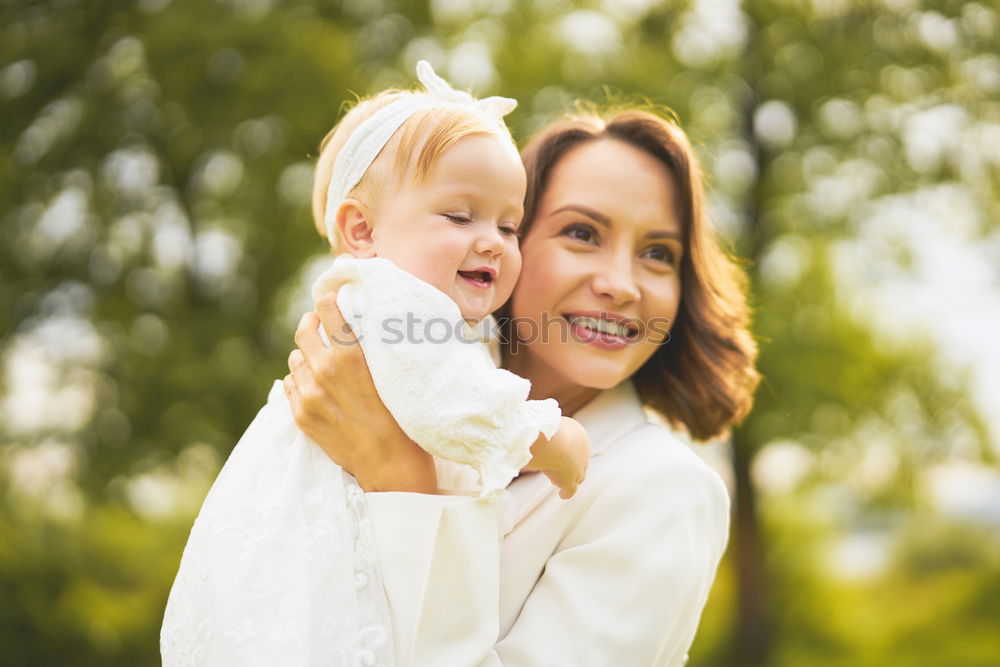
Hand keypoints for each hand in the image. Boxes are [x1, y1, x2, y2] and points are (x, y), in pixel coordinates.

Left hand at [283, 292, 437, 493]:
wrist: (389, 464)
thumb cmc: (402, 418)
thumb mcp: (391, 373)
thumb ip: (370, 347)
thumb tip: (355, 322)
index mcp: (351, 355)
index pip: (327, 308)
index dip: (329, 301)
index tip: (332, 302)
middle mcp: (325, 370)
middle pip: (303, 330)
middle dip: (312, 323)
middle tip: (320, 325)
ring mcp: (309, 394)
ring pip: (295, 358)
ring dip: (306, 356)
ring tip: (322, 363)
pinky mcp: (301, 415)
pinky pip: (290, 384)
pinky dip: (300, 380)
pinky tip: (316, 387)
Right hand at [523, 417, 588, 498]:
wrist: (553, 444)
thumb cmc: (545, 430)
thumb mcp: (545, 424)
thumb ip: (541, 428)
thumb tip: (527, 427)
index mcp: (578, 433)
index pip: (575, 444)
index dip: (567, 450)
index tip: (557, 453)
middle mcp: (583, 451)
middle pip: (578, 460)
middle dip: (569, 464)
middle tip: (559, 468)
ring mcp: (580, 468)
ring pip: (577, 475)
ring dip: (567, 477)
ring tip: (554, 480)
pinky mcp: (572, 482)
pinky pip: (571, 490)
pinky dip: (566, 492)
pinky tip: (562, 494)